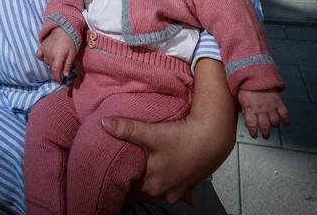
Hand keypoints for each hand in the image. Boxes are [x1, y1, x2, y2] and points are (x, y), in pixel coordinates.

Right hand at [36, 27, 76, 82]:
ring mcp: (44, 51)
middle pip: (51, 67)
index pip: (55, 72)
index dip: (57, 78)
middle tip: (62, 68)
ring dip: (51, 63)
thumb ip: (67, 65)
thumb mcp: (72, 54)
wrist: (63, 29)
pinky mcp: (41, 47)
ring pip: (47, 62)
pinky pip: (40, 55)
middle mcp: (49, 56)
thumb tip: (65, 75)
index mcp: (57, 58)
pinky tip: (47, 56)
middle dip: (56, 70)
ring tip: (58, 58)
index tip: (60, 81)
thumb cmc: (70, 42)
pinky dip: (43, 57)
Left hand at [101, 58, 236, 204]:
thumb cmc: (181, 138)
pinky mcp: (192, 184)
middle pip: (144, 186)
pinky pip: (177, 186)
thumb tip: (103, 123)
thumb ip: (126, 129)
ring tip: (146, 162)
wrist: (214, 137)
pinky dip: (172, 179)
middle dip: (136, 174)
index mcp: (152, 185)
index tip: (114, 162)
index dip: (121, 173)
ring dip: (153, 176)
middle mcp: (165, 193)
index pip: (129, 184)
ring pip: (159, 186)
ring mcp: (180, 191)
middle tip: (127, 159)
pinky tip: (170, 171)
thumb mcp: (151, 133)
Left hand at [238, 89, 289, 138]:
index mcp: (250, 109)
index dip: (253, 132)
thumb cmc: (245, 86)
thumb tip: (245, 119)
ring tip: (273, 127)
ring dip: (274, 126)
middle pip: (265, 127)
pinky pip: (285, 114)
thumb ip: (244, 110)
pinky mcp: (278, 102)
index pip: (252, 125)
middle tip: (266, 136)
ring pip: (275, 122)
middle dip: (266, 134)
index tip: (254, 136)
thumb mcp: (240, 99)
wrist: (254, 74)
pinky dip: (286, 120)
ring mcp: (271, 106)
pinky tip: (286, 123)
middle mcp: (261, 110)